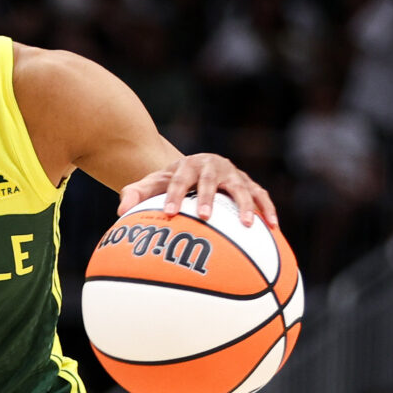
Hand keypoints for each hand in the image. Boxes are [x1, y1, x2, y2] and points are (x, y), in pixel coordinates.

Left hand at [119, 152, 277, 227]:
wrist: (193, 167)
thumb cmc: (170, 182)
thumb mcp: (151, 184)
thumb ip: (135, 194)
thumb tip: (120, 210)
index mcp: (187, 166)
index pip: (179, 180)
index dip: (174, 195)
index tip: (169, 214)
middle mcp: (212, 166)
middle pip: (210, 181)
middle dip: (208, 198)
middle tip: (206, 217)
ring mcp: (233, 175)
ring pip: (241, 188)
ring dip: (245, 205)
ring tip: (247, 225)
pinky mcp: (248, 184)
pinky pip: (261, 196)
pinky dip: (267, 209)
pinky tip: (273, 227)